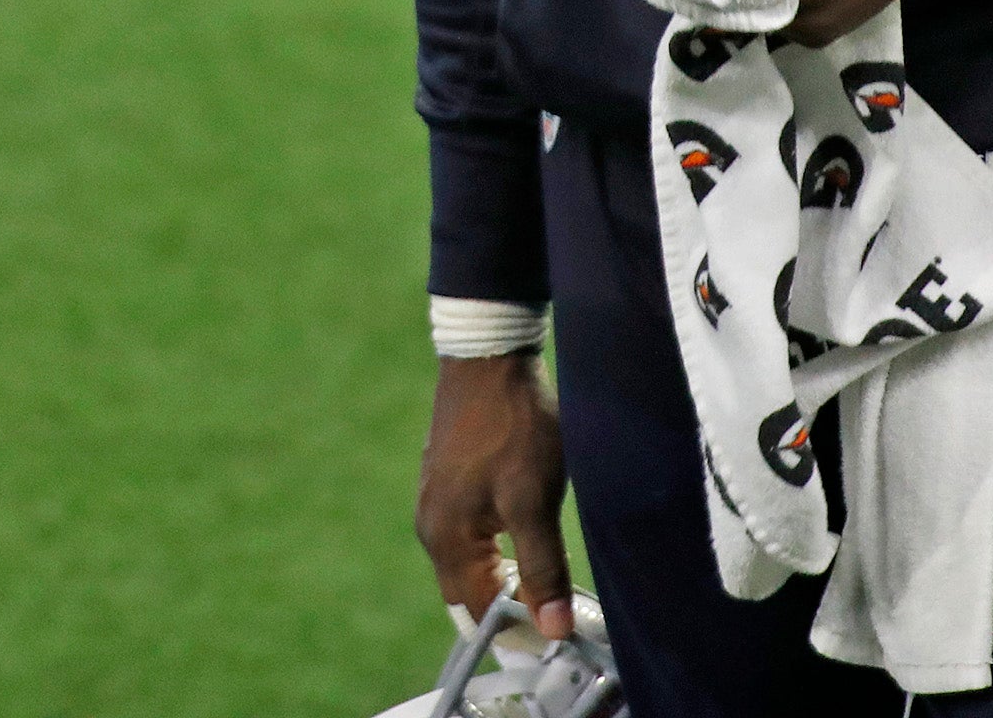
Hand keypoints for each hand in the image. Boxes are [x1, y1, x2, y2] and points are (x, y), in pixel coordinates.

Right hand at [417, 352, 573, 641]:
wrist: (489, 355)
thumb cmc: (514, 426)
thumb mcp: (534, 500)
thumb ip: (543, 567)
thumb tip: (553, 629)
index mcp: (446, 539)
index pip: (478, 615)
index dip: (518, 634)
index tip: (561, 638)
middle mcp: (432, 527)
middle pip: (469, 595)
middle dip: (509, 613)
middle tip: (559, 614)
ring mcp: (436, 502)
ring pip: (470, 566)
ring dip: (504, 582)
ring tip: (549, 579)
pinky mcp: (447, 482)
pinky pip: (469, 538)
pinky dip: (496, 554)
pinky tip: (527, 539)